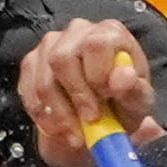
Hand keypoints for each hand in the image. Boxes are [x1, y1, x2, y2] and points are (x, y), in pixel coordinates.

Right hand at [12, 14, 160, 166]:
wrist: (101, 118)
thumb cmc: (123, 103)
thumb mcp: (138, 101)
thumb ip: (134, 89)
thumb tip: (123, 77)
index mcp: (109, 33)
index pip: (96, 43)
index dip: (98, 74)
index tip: (106, 98)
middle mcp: (78, 31)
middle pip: (62, 58)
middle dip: (76, 97)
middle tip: (90, 122)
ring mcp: (51, 45)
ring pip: (44, 79)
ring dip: (59, 114)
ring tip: (76, 135)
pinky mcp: (32, 63)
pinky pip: (28, 90)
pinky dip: (43, 116)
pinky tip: (59, 129)